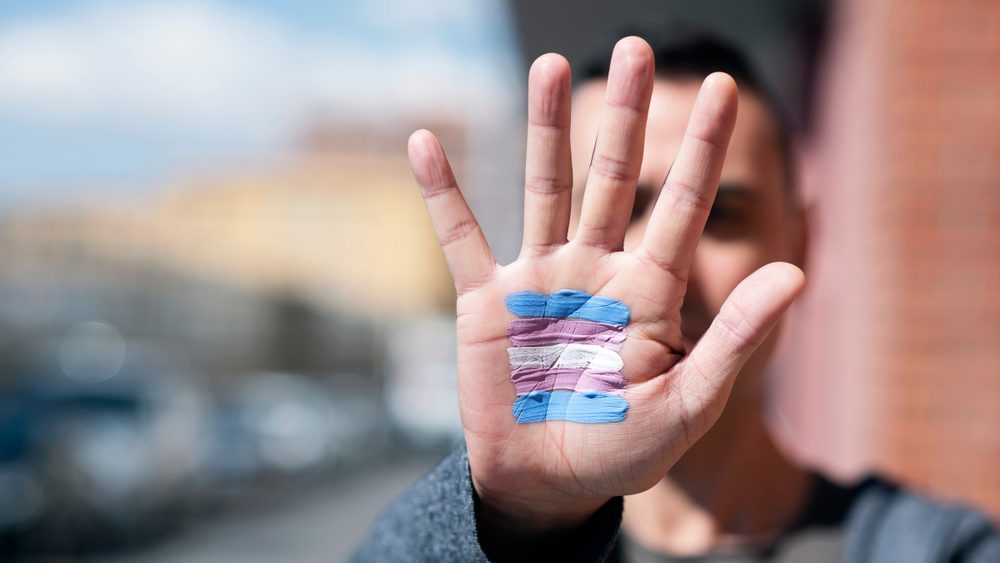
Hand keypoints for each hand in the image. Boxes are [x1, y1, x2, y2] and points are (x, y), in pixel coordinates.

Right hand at [407, 37, 803, 533]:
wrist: (549, 483)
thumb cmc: (625, 451)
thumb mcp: (689, 404)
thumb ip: (735, 338)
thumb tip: (797, 270)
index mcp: (649, 291)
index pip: (682, 205)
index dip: (704, 149)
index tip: (727, 90)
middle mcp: (596, 270)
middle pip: (613, 177)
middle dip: (627, 116)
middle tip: (639, 49)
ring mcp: (540, 279)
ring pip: (543, 188)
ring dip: (546, 128)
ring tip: (551, 65)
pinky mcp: (487, 302)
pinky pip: (462, 238)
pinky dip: (442, 193)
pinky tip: (424, 143)